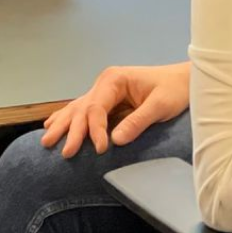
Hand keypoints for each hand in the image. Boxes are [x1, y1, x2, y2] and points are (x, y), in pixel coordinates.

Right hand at [40, 63, 189, 157]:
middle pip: (82, 109)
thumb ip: (138, 121)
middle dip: (72, 131)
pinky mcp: (107, 100)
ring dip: (62, 125)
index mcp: (115, 79)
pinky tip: (51, 124)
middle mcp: (105, 83)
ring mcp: (103, 91)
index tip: (99, 149)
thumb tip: (115, 141)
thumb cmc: (175, 90)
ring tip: (46, 142)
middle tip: (64, 153)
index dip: (95, 130)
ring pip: (77, 109)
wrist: (184, 80)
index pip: (96, 108)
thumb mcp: (161, 106)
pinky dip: (67, 118)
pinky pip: (83, 110)